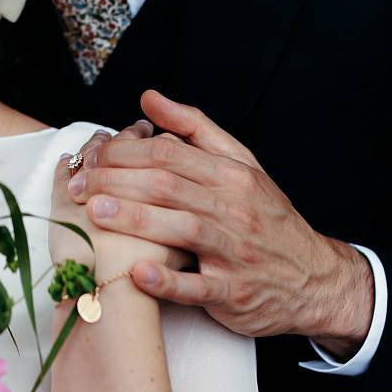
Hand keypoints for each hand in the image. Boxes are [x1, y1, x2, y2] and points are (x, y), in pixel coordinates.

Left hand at [68, 91, 373, 348]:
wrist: (316, 279)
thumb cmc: (266, 218)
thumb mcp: (241, 164)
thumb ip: (194, 129)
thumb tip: (148, 98)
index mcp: (231, 174)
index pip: (168, 154)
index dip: (122, 153)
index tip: (88, 158)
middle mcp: (234, 208)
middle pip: (169, 185)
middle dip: (117, 181)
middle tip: (75, 186)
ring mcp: (236, 252)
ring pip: (183, 229)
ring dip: (136, 220)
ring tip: (94, 214)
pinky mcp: (236, 293)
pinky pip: (201, 287)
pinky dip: (170, 281)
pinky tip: (139, 272)